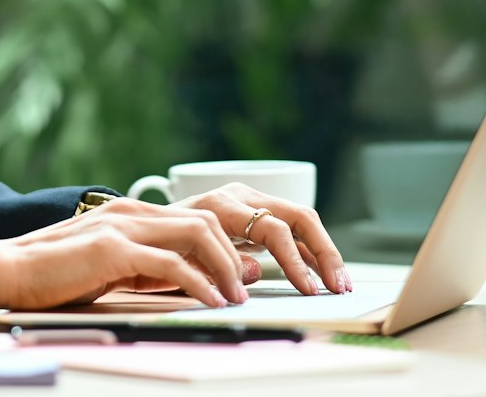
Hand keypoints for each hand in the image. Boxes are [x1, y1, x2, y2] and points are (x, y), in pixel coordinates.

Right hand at [0, 197, 259, 310]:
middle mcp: (132, 213)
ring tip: (236, 295)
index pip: (196, 220)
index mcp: (132, 215)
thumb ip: (155, 271)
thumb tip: (200, 280)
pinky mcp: (113, 249)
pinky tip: (210, 300)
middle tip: (248, 287)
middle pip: (205, 221)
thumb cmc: (57, 276)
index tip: (244, 274)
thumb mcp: (115, 271)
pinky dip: (198, 282)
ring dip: (224, 266)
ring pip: (196, 234)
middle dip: (234, 254)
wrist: (9, 269)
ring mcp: (123, 227)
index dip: (226, 246)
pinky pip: (170, 264)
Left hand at [170, 182, 349, 295]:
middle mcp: (241, 197)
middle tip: (339, 285)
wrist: (145, 223)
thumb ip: (215, 264)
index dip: (293, 260)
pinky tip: (321, 275)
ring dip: (322, 252)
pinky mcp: (256, 215)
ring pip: (300, 221)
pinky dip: (307, 253)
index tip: (308, 290)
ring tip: (340, 283)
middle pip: (298, 217)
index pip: (272, 228)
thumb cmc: (160, 242)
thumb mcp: (180, 256)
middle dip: (323, 252)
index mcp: (222, 205)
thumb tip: (253, 274)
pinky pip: (290, 232)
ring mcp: (251, 202)